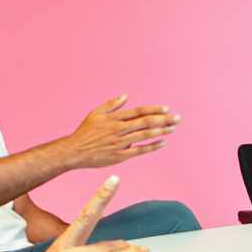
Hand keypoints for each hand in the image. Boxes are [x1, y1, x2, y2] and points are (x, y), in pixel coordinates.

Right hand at [66, 95, 180, 167]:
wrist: (74, 151)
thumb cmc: (85, 132)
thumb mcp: (96, 114)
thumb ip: (112, 105)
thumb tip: (126, 95)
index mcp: (115, 117)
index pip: (139, 111)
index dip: (154, 110)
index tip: (166, 109)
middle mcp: (119, 129)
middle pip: (145, 122)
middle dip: (164, 119)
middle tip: (178, 118)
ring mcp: (120, 143)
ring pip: (144, 135)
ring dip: (161, 131)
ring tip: (173, 129)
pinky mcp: (119, 156)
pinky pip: (139, 150)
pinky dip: (151, 146)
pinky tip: (162, 143)